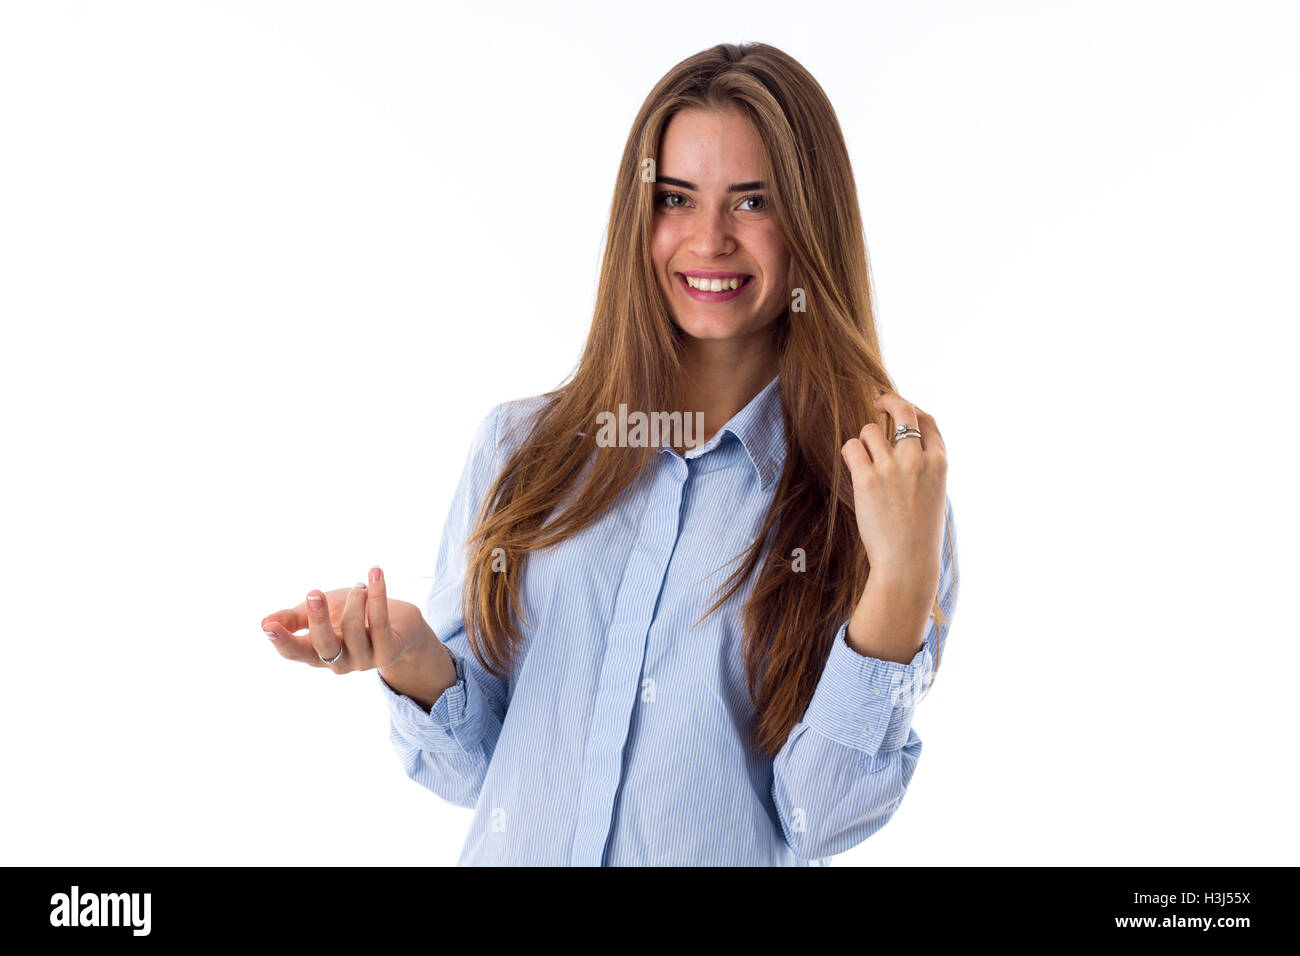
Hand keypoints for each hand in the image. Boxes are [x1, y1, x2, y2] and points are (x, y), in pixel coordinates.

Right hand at [261, 566, 432, 673]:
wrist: (400, 623)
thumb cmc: (353, 615)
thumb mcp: (322, 612)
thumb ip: (295, 618)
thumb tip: (264, 622)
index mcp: (318, 653)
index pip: (295, 653)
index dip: (282, 642)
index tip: (268, 627)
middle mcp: (339, 663)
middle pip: (323, 646)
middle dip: (317, 620)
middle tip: (314, 594)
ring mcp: (365, 661)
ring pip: (353, 631)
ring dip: (355, 601)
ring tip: (358, 586)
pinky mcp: (389, 652)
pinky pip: (380, 623)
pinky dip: (377, 596)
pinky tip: (375, 575)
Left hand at [840, 392, 947, 604]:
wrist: (908, 563)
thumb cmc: (919, 535)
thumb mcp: (933, 494)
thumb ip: (923, 468)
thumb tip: (902, 444)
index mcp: (940, 463)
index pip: (927, 421)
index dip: (910, 409)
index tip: (896, 407)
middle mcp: (918, 460)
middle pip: (903, 412)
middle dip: (888, 401)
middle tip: (876, 402)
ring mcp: (892, 468)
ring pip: (870, 431)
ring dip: (864, 443)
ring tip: (865, 465)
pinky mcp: (867, 479)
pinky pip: (851, 447)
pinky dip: (849, 453)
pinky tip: (853, 467)